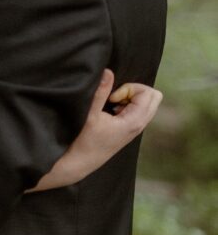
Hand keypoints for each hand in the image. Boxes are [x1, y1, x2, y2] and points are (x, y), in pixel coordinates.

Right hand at [32, 70, 162, 190]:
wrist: (78, 163)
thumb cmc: (83, 141)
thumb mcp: (90, 114)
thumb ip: (100, 91)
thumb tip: (108, 71)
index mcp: (134, 122)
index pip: (148, 92)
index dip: (128, 89)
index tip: (112, 98)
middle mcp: (139, 126)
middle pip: (154, 97)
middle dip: (135, 91)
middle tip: (115, 98)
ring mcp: (135, 129)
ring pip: (147, 104)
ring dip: (131, 99)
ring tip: (112, 105)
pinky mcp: (128, 130)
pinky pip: (139, 110)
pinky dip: (128, 106)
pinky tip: (111, 112)